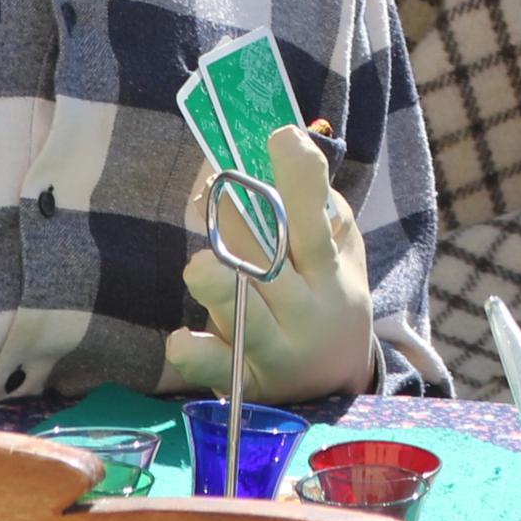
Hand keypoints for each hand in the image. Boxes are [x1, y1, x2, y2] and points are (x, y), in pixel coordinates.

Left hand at [163, 124, 377, 402]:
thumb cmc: (325, 296)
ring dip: (222, 291)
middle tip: (220, 187)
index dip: (301, 180)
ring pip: (247, 318)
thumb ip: (316, 205)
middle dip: (246, 226)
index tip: (281, 137)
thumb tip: (278, 142)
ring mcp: (272, 348)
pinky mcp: (239, 380)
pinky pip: (215, 369)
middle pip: (274, 265)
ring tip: (200, 266)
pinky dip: (197, 355)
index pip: (315, 223)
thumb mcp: (340, 253)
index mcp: (329, 272)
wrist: (332, 383)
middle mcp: (303, 310)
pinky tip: (180, 340)